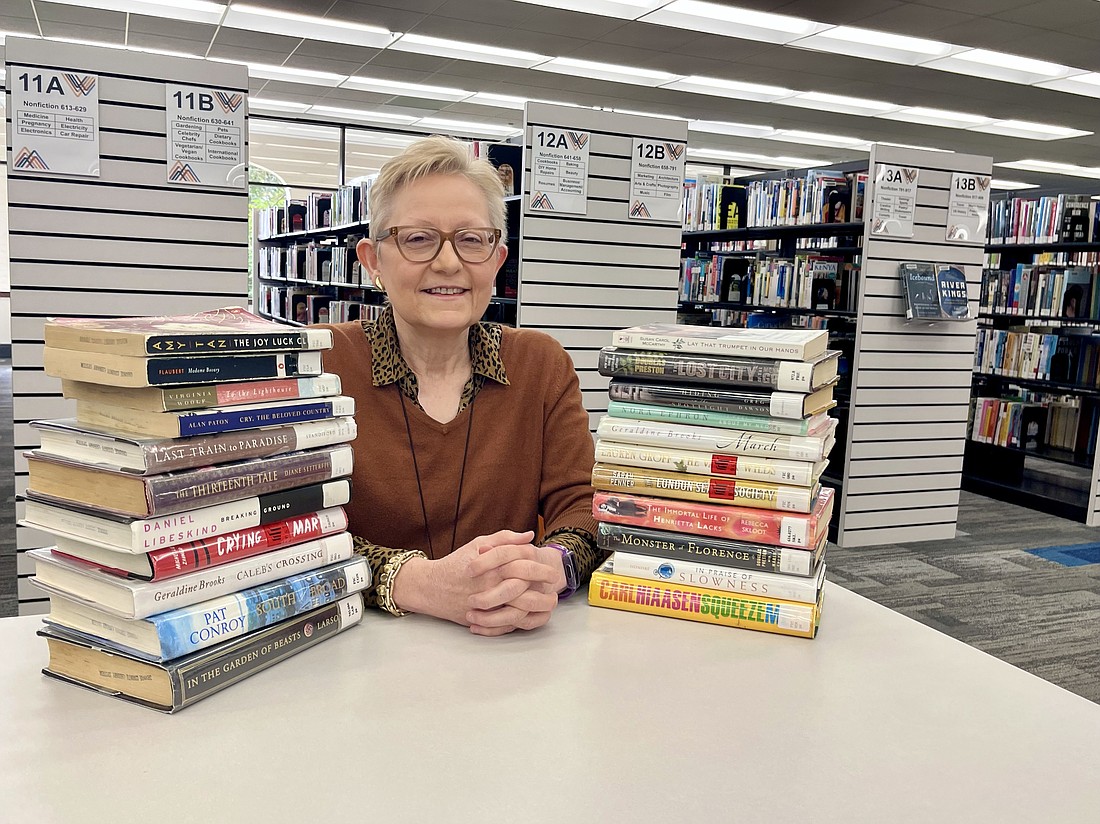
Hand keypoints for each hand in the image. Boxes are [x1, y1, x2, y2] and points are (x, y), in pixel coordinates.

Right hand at [390, 530, 553, 631]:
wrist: (430, 587)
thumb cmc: (456, 563)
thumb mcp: (479, 543)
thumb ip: (505, 538)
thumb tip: (530, 535)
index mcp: (492, 567)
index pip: (525, 568)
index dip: (542, 570)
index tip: (553, 571)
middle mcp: (490, 588)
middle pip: (525, 593)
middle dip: (544, 593)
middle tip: (554, 590)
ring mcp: (485, 607)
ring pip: (518, 613)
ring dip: (536, 610)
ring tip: (548, 605)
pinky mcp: (481, 620)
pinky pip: (506, 626)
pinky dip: (520, 623)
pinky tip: (530, 615)